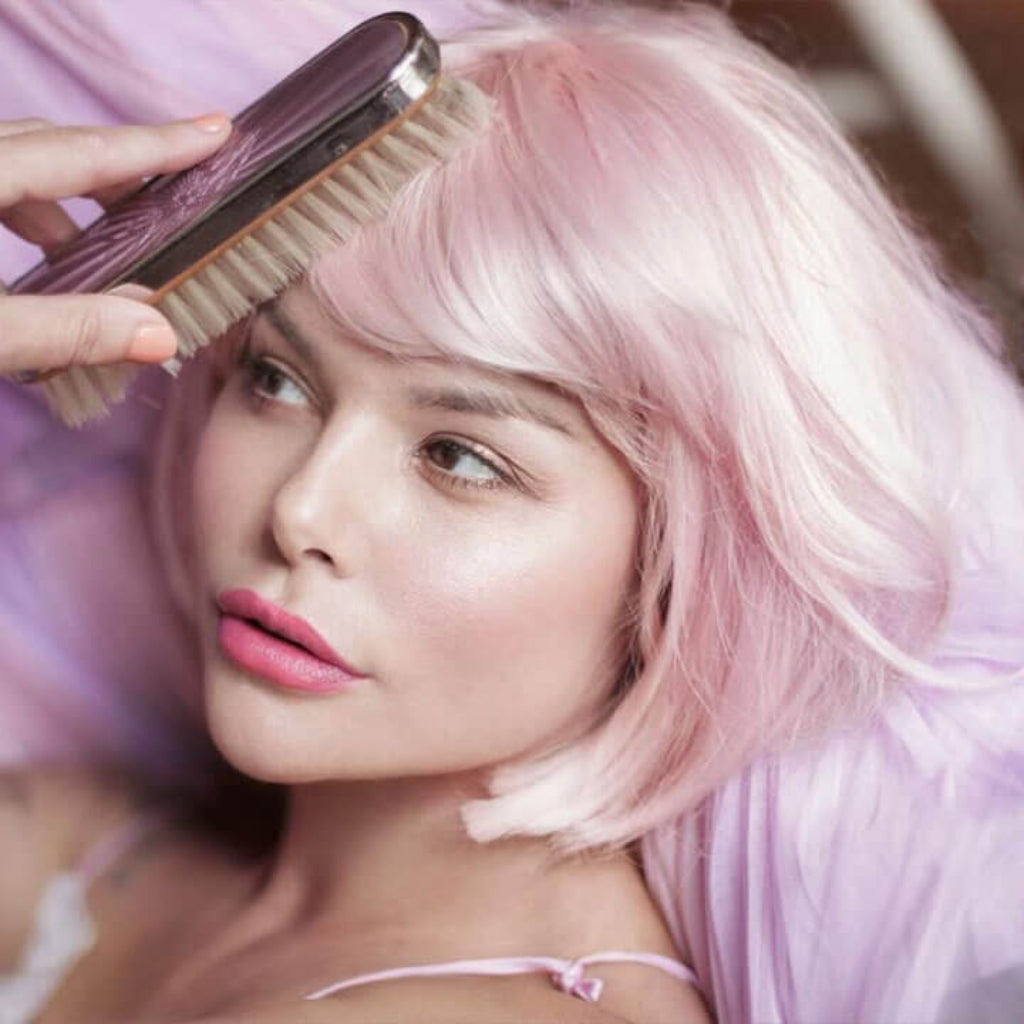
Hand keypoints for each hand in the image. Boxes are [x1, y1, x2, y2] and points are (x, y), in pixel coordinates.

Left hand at [0, 113, 232, 381]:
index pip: (82, 153)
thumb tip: (161, 336)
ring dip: (74, 202)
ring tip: (116, 251)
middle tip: (178, 203)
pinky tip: (51, 262)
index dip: (155, 146)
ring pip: (21, 163)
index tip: (216, 133)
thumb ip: (68, 329)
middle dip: (122, 173)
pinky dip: (33, 212)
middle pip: (55, 146)